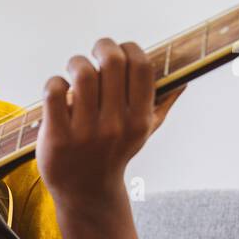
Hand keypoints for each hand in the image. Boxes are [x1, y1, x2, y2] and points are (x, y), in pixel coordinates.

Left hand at [36, 37, 185, 209]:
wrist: (85, 192)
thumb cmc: (114, 153)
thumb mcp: (143, 134)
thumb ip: (163, 105)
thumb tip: (184, 79)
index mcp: (139, 120)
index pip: (141, 67)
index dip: (130, 48)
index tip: (120, 50)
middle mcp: (115, 126)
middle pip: (112, 62)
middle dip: (102, 46)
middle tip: (95, 52)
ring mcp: (85, 132)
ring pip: (83, 73)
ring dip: (77, 62)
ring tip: (75, 68)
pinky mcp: (57, 137)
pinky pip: (54, 92)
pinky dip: (55, 81)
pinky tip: (58, 89)